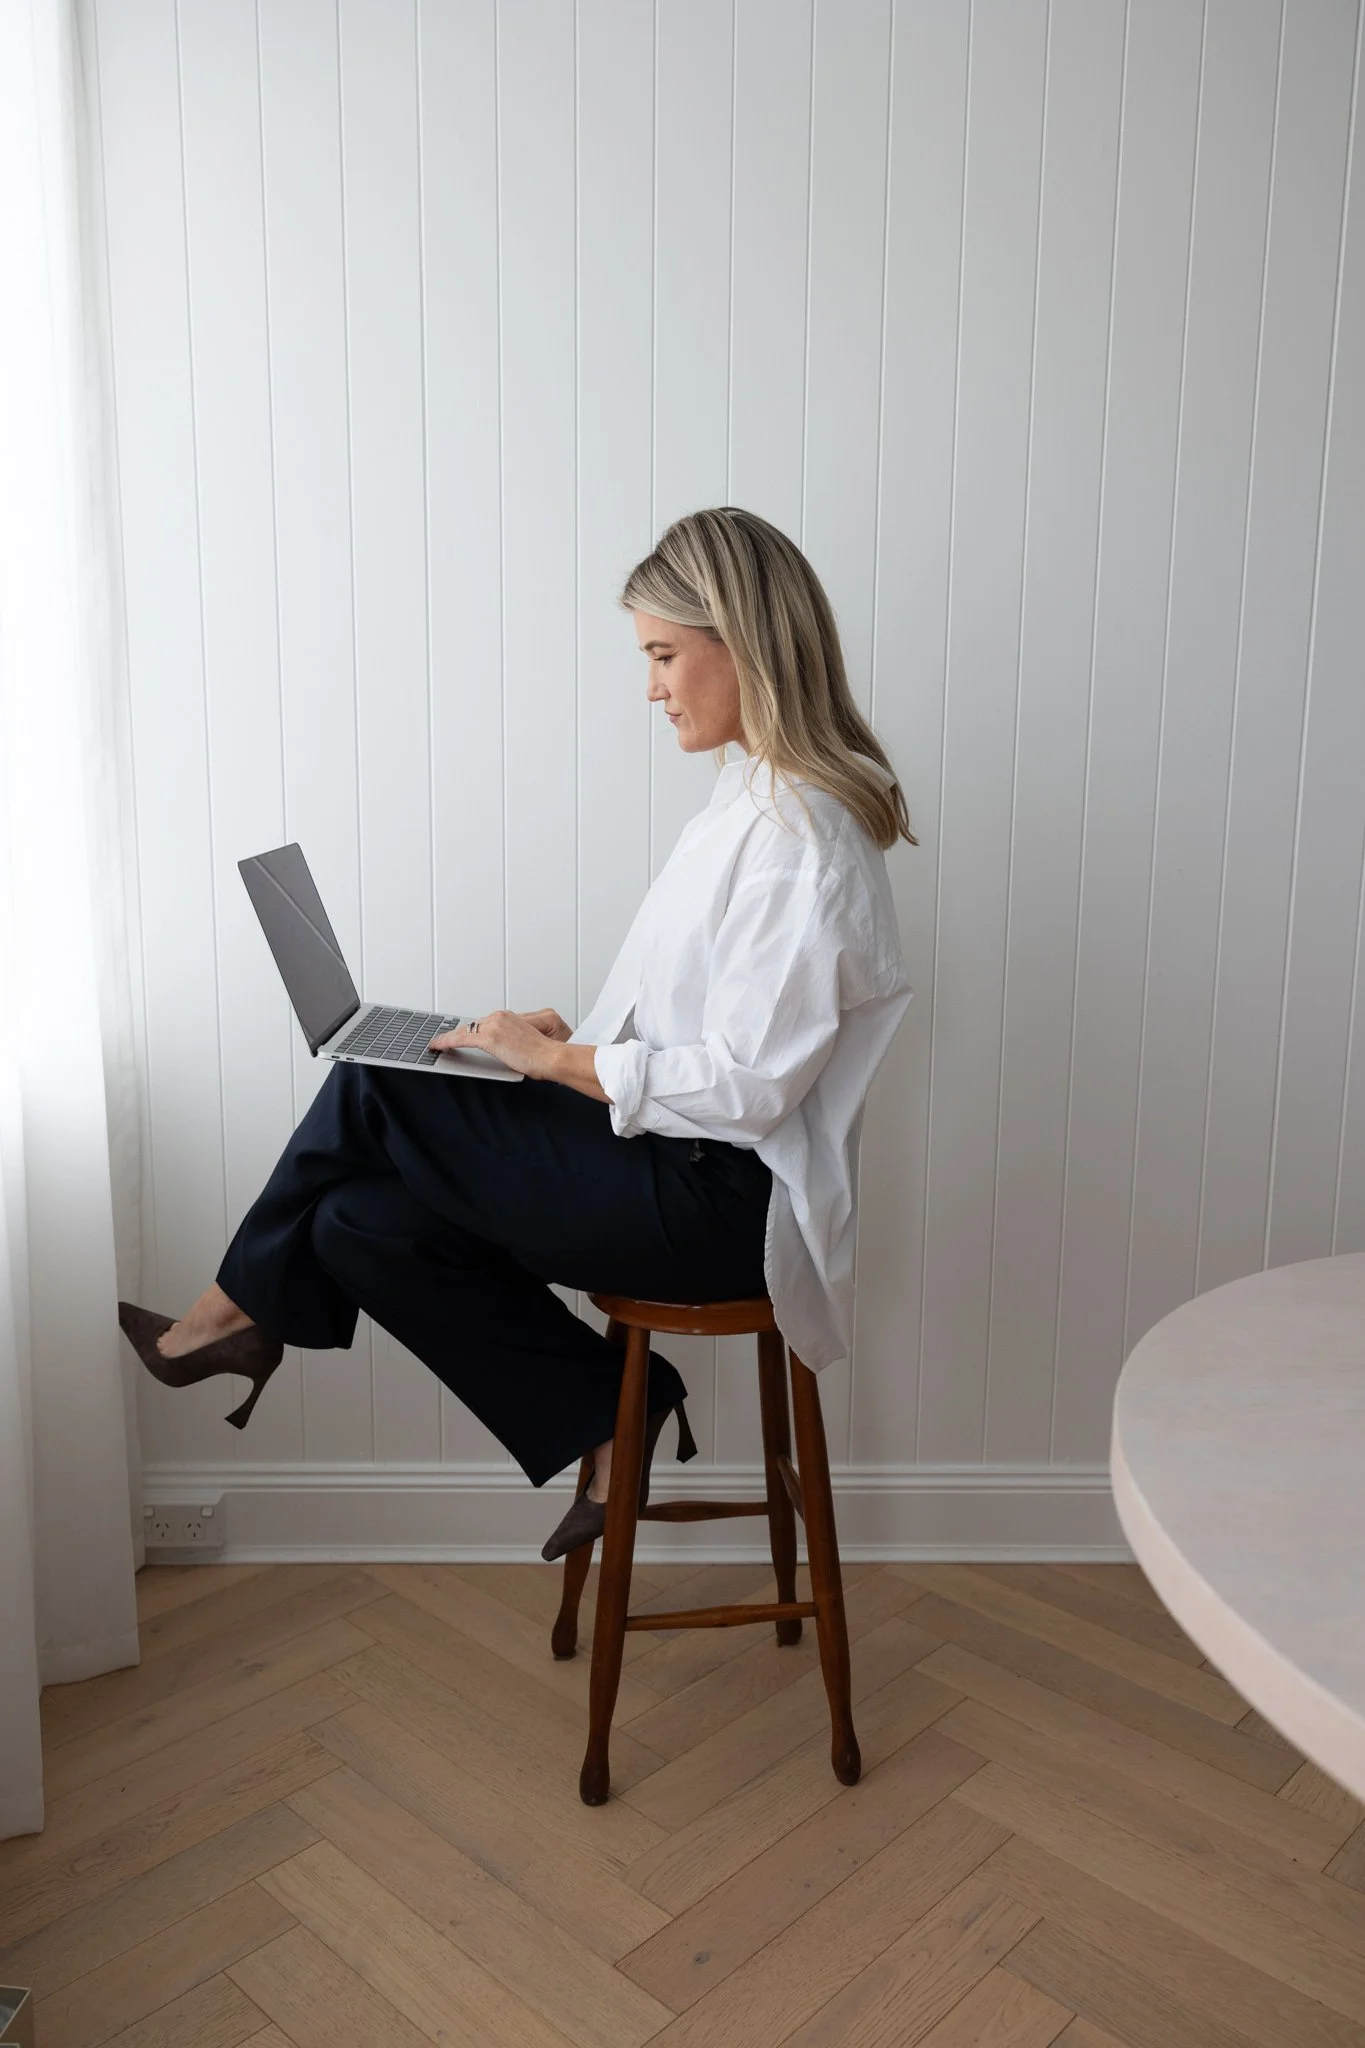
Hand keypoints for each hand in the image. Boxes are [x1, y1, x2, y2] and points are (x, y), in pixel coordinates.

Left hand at [428, 1007, 571, 1079]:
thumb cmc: (549, 1054)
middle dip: (463, 1033)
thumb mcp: (533, 1042)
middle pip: (475, 1025)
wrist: (555, 1058)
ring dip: (452, 1037)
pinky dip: (446, 1041)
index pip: (488, 1022)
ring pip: (466, 1030)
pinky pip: (461, 1038)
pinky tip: (437, 1045)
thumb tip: (508, 1048)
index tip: (468, 1033)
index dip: (476, 1030)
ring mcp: (495, 1025)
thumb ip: (518, 1040)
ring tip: (439, 1043)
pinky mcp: (489, 1037)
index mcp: (515, 1016)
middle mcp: (503, 1016)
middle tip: (447, 1040)